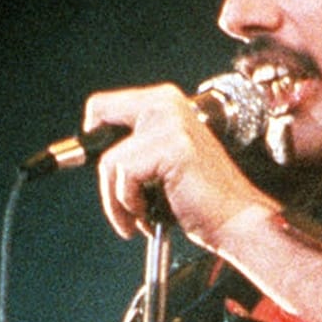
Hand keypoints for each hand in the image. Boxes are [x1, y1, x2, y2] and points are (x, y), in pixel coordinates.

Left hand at [84, 83, 278, 246]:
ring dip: (117, 199)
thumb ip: (133, 147)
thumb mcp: (159, 161)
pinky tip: (150, 215)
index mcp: (165, 102)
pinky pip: (124, 175)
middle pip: (99, 124)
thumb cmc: (200, 198)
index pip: (103, 106)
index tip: (102, 168)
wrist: (235, 219)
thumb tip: (86, 151)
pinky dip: (129, 203)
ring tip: (140, 216)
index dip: (93, 136)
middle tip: (122, 201)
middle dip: (104, 171)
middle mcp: (167, 104)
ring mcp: (171, 123)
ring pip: (110, 161)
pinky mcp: (172, 147)